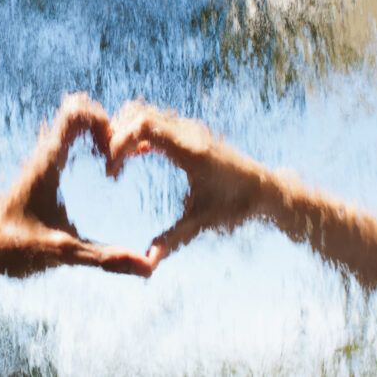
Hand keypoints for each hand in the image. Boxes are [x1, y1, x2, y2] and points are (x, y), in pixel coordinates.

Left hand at [0, 93, 153, 277]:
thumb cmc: (14, 250)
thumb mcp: (63, 254)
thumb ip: (105, 258)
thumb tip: (148, 268)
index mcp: (46, 164)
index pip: (75, 112)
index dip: (101, 123)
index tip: (110, 155)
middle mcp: (43, 154)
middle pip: (77, 106)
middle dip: (104, 123)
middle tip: (115, 156)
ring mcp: (42, 159)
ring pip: (72, 118)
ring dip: (97, 130)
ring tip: (111, 161)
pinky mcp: (42, 168)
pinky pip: (68, 136)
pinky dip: (89, 139)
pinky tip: (101, 169)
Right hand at [108, 100, 266, 267]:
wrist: (267, 189)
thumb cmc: (237, 205)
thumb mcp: (202, 222)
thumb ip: (173, 240)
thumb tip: (147, 264)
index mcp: (190, 151)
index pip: (144, 125)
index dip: (119, 142)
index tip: (112, 173)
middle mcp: (188, 134)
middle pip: (139, 113)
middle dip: (115, 136)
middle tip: (109, 168)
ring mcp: (188, 130)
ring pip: (145, 114)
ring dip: (125, 132)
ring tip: (116, 163)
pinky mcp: (188, 134)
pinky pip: (156, 122)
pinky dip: (138, 133)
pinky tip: (133, 157)